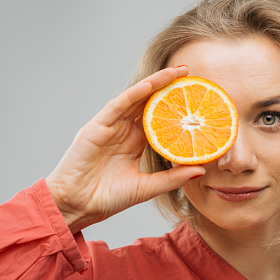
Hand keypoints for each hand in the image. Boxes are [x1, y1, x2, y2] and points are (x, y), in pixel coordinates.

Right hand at [46, 67, 204, 233]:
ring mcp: (111, 126)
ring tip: (176, 71)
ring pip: (136, 98)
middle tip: (188, 72)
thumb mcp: (148, 187)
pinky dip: (134, 94)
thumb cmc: (108, 198)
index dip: (176, 105)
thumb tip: (202, 170)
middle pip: (149, 102)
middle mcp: (125, 130)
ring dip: (156, 82)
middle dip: (169, 86)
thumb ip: (173, 178)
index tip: (196, 96)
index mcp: (136, 141)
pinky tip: (150, 84)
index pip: (159, 117)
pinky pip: (118, 106)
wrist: (77, 207)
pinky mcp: (97, 127)